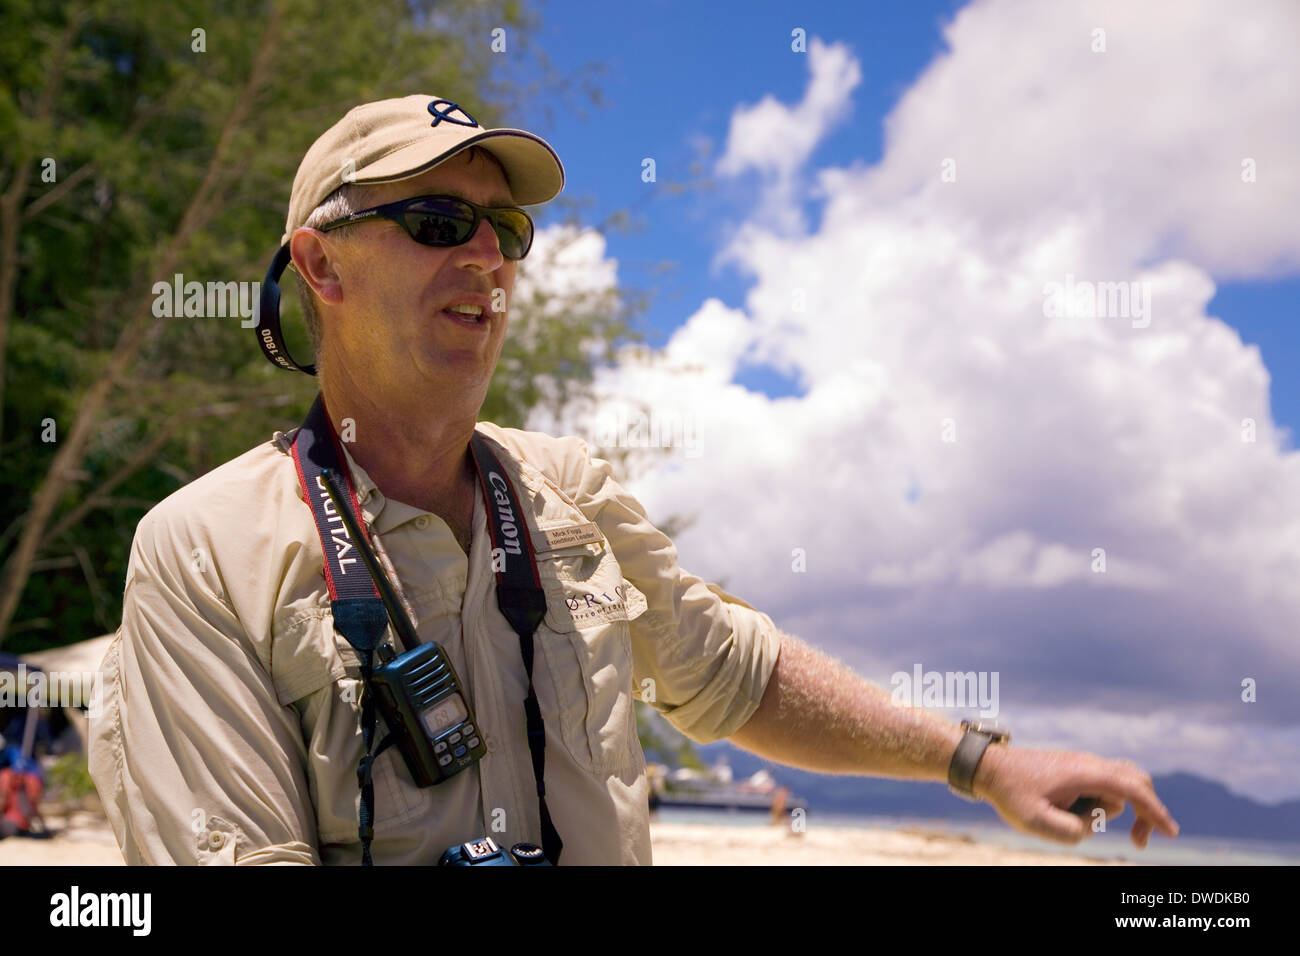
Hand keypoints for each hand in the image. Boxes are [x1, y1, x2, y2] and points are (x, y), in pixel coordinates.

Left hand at [972, 745, 1179, 847]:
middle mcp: (1089, 763)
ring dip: (1100, 813)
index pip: (1133, 790)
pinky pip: (1098, 791)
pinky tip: (1061, 810)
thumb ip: (1071, 832)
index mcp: (1085, 772)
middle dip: (1143, 813)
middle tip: (1136, 843)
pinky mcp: (1076, 771)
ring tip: (1057, 813)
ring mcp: (1084, 765)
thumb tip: (1090, 827)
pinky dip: (1094, 807)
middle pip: (1136, 783)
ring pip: (1113, 793)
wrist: (990, 768)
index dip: (1155, 811)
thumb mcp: (1036, 823)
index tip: (1171, 833)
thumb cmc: (1011, 793)